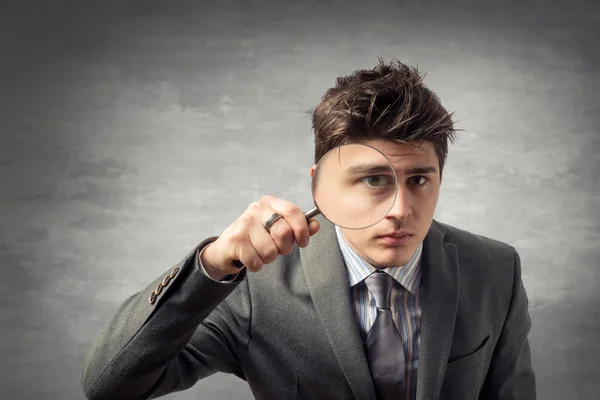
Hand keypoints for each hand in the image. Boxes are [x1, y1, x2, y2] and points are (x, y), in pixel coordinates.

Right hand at [201, 195, 319, 276]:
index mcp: (270, 203)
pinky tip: (250, 258)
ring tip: (260, 252)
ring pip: (270, 251)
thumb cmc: (257, 237)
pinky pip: (257, 261)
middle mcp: (256, 209)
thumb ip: (298, 227)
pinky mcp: (235, 240)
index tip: (303, 242)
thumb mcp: (278, 229)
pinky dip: (256, 265)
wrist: (226, 248)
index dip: (302, 229)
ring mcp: (244, 224)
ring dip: (268, 258)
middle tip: (277, 249)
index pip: (293, 211)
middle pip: (283, 232)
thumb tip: (315, 225)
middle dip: (284, 248)